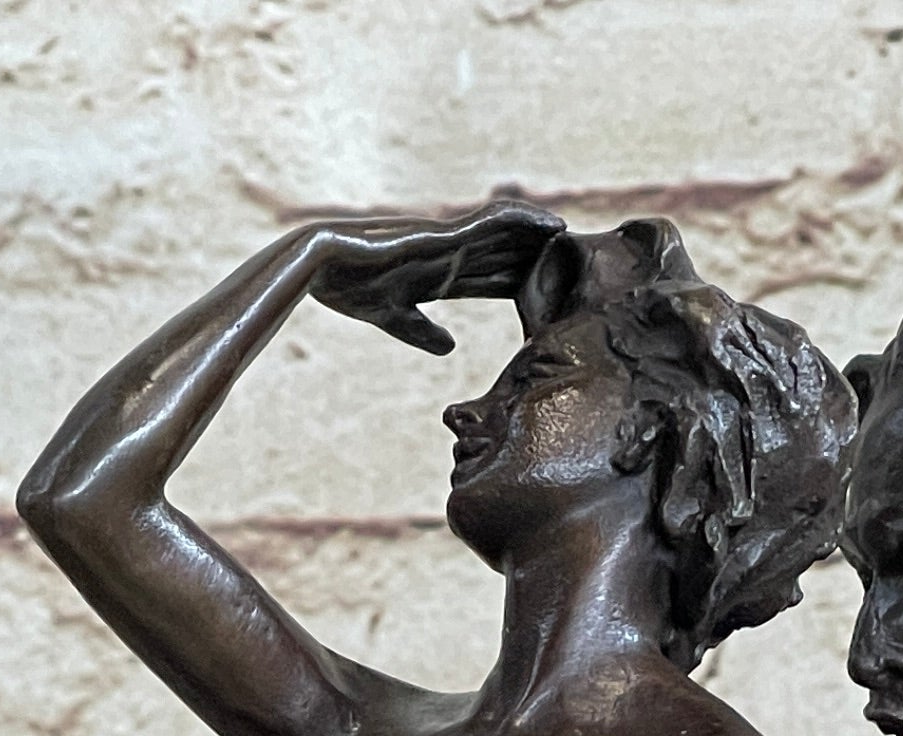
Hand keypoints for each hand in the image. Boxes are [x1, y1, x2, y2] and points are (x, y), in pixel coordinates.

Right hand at [296, 200, 564, 355]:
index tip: (552, 296)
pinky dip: (526, 220)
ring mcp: (449, 239)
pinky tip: (551, 225)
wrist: (324, 265)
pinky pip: (494, 220)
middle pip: (506, 254)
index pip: (490, 279)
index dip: (520, 284)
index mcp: (439, 275)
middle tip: (578, 265)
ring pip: (507, 233)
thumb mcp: (396, 319)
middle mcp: (450, 254)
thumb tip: (451, 348)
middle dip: (539, 259)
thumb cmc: (349, 288)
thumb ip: (424, 332)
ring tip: (575, 239)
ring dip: (540, 235)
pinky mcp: (445, 231)